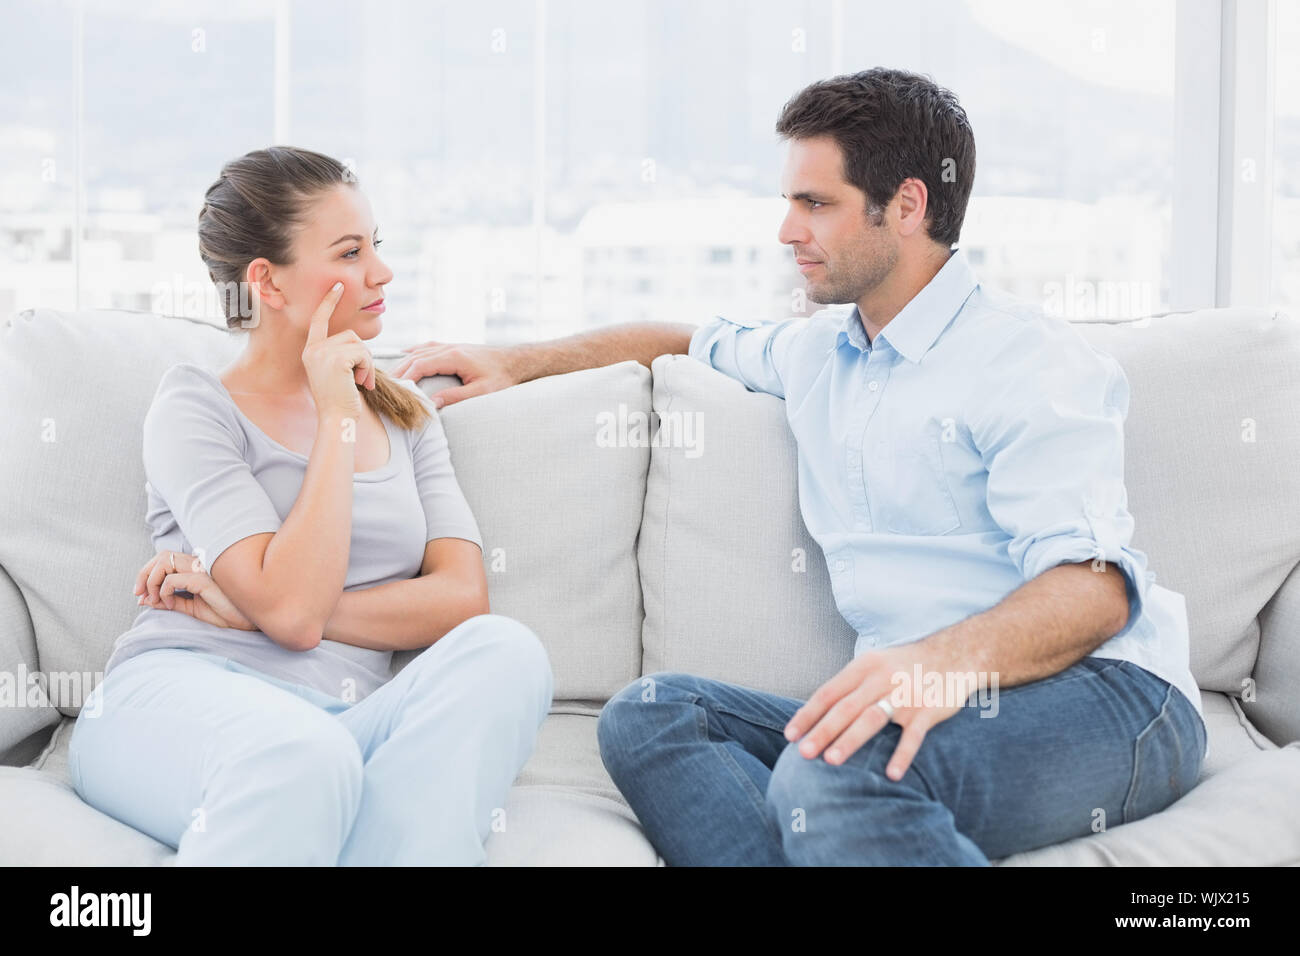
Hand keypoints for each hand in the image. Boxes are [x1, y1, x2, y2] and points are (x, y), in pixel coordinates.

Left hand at [133, 550, 256, 629]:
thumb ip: (170, 602)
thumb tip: (145, 600)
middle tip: (139, 594)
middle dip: (144, 574)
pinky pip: (172, 580)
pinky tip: (171, 605)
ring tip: (154, 599)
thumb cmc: (224, 613)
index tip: (140, 595)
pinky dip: (164, 593)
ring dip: (151, 581)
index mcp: (195, 569)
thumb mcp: (190, 608)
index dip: (147, 574)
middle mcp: (197, 565)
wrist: (246, 620)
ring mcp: (201, 570)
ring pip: (163, 563)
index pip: (164, 559)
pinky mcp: (203, 579)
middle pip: (161, 557)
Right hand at [301, 281, 375, 417]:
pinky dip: (368, 368)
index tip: (338, 286)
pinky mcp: (336, 359)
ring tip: (361, 382)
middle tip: (361, 378)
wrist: (336, 420)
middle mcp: (313, 349)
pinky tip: (361, 383)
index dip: (329, 302)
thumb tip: (356, 342)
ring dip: (367, 364)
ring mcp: (323, 353)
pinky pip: (363, 354)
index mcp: (311, 351)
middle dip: (363, 356)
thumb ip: (340, 355)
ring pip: (359, 344)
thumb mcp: (335, 373)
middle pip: (350, 335)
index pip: (319, 320)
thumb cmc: (340, 401)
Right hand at [389, 339, 520, 408]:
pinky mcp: (454, 348)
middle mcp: (449, 348)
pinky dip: (415, 352)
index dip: (404, 376)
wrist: (515, 361)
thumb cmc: (502, 377)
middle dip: (398, 370)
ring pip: (420, 351)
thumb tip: (433, 404)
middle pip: (416, 357)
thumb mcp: (481, 391)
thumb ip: (457, 397)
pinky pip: (428, 347)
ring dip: (404, 362)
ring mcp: (451, 346)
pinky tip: (406, 356)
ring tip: (390, 376)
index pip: (420, 365)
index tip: (393, 388)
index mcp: (454, 357)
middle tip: (384, 384)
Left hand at [782, 640, 972, 780]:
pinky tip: (891, 774)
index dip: (808, 714)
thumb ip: (849, 685)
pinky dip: (902, 755)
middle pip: (846, 707)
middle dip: (822, 731)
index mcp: (864, 666)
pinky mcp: (929, 710)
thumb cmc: (904, 665)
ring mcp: (906, 694)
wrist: (955, 655)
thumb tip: (816, 713)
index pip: (829, 692)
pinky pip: (913, 735)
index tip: (790, 735)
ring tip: (831, 761)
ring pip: (873, 718)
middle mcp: (882, 678)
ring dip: (851, 740)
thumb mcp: (874, 664)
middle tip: (804, 753)